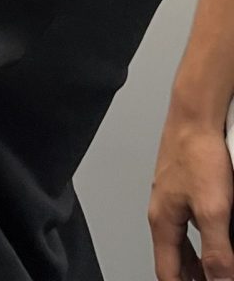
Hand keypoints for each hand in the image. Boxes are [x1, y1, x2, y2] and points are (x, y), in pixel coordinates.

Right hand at [149, 102, 233, 280]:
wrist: (196, 115)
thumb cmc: (197, 154)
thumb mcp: (213, 211)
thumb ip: (217, 252)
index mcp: (163, 221)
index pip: (167, 271)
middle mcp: (164, 209)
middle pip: (173, 258)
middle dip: (190, 277)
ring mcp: (173, 196)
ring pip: (182, 239)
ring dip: (196, 261)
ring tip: (212, 272)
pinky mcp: (185, 184)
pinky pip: (190, 221)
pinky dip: (201, 238)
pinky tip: (217, 236)